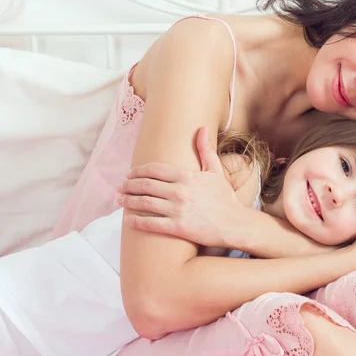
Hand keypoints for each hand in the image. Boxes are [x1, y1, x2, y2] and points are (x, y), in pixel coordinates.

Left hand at [118, 126, 242, 247]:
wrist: (235, 223)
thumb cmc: (225, 198)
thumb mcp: (216, 171)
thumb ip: (206, 150)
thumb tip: (202, 128)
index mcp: (187, 176)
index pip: (155, 169)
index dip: (139, 171)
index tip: (130, 173)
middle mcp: (180, 191)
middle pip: (146, 185)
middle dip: (129, 185)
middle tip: (120, 187)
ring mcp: (178, 209)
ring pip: (144, 202)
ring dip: (128, 200)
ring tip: (119, 200)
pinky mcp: (178, 227)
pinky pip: (151, 223)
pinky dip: (136, 221)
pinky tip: (127, 219)